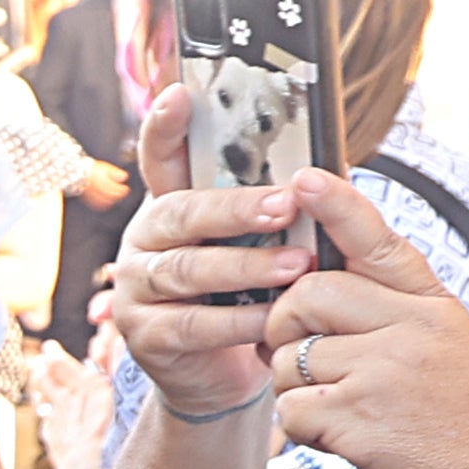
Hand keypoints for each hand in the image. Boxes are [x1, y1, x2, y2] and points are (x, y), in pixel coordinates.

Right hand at [72, 158, 135, 209]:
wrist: (76, 173)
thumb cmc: (91, 170)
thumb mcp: (105, 167)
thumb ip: (115, 173)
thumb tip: (124, 177)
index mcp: (102, 181)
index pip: (116, 189)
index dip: (123, 190)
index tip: (126, 188)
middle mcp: (97, 189)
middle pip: (111, 196)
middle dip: (119, 195)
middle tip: (123, 192)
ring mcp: (91, 195)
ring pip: (105, 201)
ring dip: (112, 200)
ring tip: (116, 197)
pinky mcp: (87, 199)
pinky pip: (97, 204)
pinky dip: (103, 204)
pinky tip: (107, 203)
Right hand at [105, 86, 314, 420]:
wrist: (224, 373)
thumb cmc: (250, 296)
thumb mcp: (260, 247)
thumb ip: (276, 211)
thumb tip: (332, 171)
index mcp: (173, 207)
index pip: (161, 157)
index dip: (164, 126)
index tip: (180, 95)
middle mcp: (145, 240)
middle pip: (180, 212)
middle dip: (235, 208)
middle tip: (287, 205)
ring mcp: (136, 287)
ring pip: (185, 269)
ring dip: (244, 266)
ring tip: (297, 268)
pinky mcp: (143, 335)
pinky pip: (190, 325)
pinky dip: (237, 321)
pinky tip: (275, 318)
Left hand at [258, 174, 468, 468]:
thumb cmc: (458, 423)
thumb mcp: (443, 349)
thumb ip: (391, 314)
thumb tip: (316, 285)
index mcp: (433, 307)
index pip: (379, 243)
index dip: (338, 207)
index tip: (305, 178)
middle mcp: (413, 328)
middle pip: (307, 294)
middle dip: (286, 327)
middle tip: (306, 360)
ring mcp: (385, 369)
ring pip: (290, 355)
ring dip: (296, 388)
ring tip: (343, 410)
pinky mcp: (359, 415)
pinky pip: (290, 406)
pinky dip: (303, 429)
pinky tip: (343, 439)